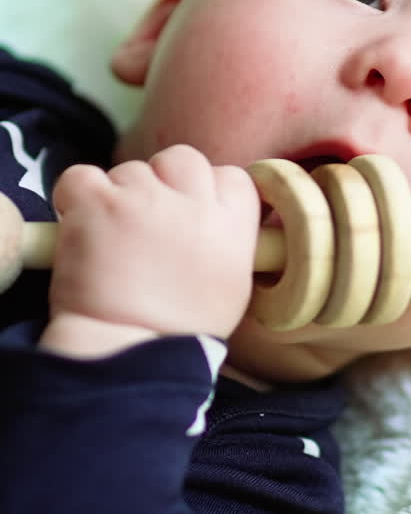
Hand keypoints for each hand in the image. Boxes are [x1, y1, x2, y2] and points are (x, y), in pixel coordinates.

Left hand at [42, 145, 261, 342]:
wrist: (125, 353)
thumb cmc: (179, 332)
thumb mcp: (232, 287)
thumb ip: (228, 242)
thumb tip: (214, 221)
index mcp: (232, 226)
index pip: (230, 176)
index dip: (206, 189)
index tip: (188, 211)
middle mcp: (193, 205)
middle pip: (183, 159)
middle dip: (163, 181)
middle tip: (145, 220)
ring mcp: (145, 200)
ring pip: (130, 171)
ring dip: (118, 197)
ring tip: (110, 240)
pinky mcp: (98, 203)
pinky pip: (83, 176)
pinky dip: (75, 197)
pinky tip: (81, 227)